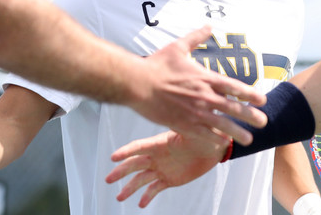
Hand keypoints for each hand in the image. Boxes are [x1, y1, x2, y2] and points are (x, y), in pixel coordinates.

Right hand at [105, 129, 226, 207]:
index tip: (113, 157)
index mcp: (158, 144)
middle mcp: (156, 157)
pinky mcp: (169, 179)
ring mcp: (161, 169)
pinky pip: (154, 189)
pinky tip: (140, 204)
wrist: (212, 147)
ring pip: (141, 179)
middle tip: (108, 180)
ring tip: (119, 197)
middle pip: (134, 165)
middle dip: (120, 172)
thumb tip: (178, 117)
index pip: (138, 147)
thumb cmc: (202, 136)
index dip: (126, 152)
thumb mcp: (191, 131)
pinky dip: (147, 196)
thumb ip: (182, 128)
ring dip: (129, 188)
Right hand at [132, 26, 266, 144]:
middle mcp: (204, 96)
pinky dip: (215, 140)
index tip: (262, 100)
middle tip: (263, 122)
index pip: (235, 88)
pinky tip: (223, 144)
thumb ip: (196, 38)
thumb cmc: (156, 65)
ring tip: (249, 140)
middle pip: (234, 109)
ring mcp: (195, 112)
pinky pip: (204, 135)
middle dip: (251, 117)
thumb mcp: (178, 47)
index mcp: (205, 78)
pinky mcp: (184, 124)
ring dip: (238, 133)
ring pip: (223, 126)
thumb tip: (209, 26)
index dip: (251, 95)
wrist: (137, 83)